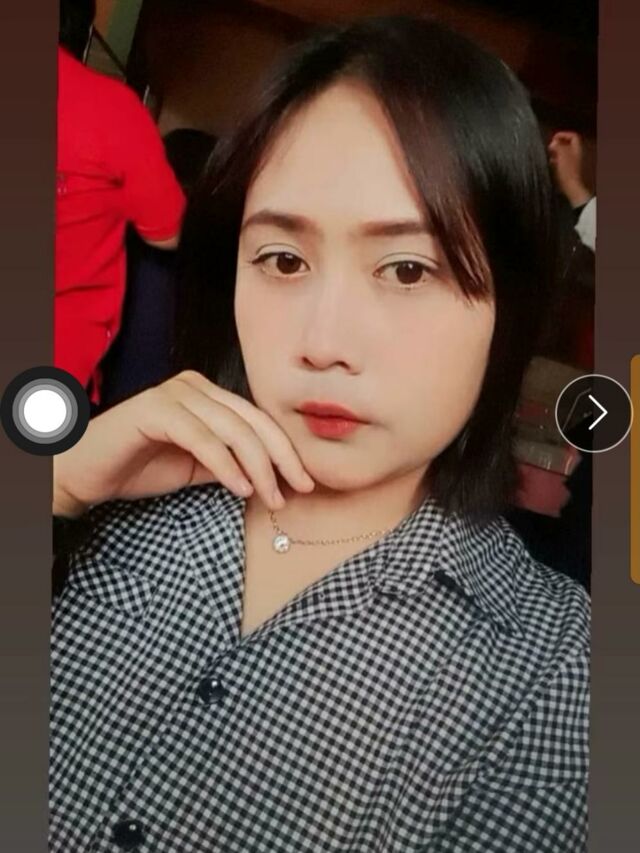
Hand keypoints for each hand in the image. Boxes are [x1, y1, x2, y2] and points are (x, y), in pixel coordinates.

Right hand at [53, 371, 314, 516]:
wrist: (86, 472)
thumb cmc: (139, 467)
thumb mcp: (197, 468)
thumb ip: (232, 465)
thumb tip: (275, 480)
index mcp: (208, 395)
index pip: (259, 420)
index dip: (286, 451)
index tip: (305, 483)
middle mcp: (195, 386)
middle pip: (253, 422)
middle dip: (282, 459)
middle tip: (299, 490)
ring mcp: (175, 394)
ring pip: (233, 430)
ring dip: (258, 468)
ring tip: (271, 498)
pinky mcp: (156, 410)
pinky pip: (203, 439)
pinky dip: (226, 466)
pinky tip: (241, 489)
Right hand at [548, 131, 590, 207]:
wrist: (570, 186)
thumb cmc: (567, 170)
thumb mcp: (562, 155)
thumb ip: (558, 146)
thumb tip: (554, 143)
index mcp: (576, 149)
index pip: (573, 136)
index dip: (564, 134)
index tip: (554, 137)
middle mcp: (575, 154)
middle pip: (568, 144)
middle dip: (558, 143)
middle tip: (550, 145)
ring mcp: (571, 162)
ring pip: (564, 152)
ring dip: (556, 151)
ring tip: (549, 153)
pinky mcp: (567, 169)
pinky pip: (561, 161)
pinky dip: (556, 159)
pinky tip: (550, 162)